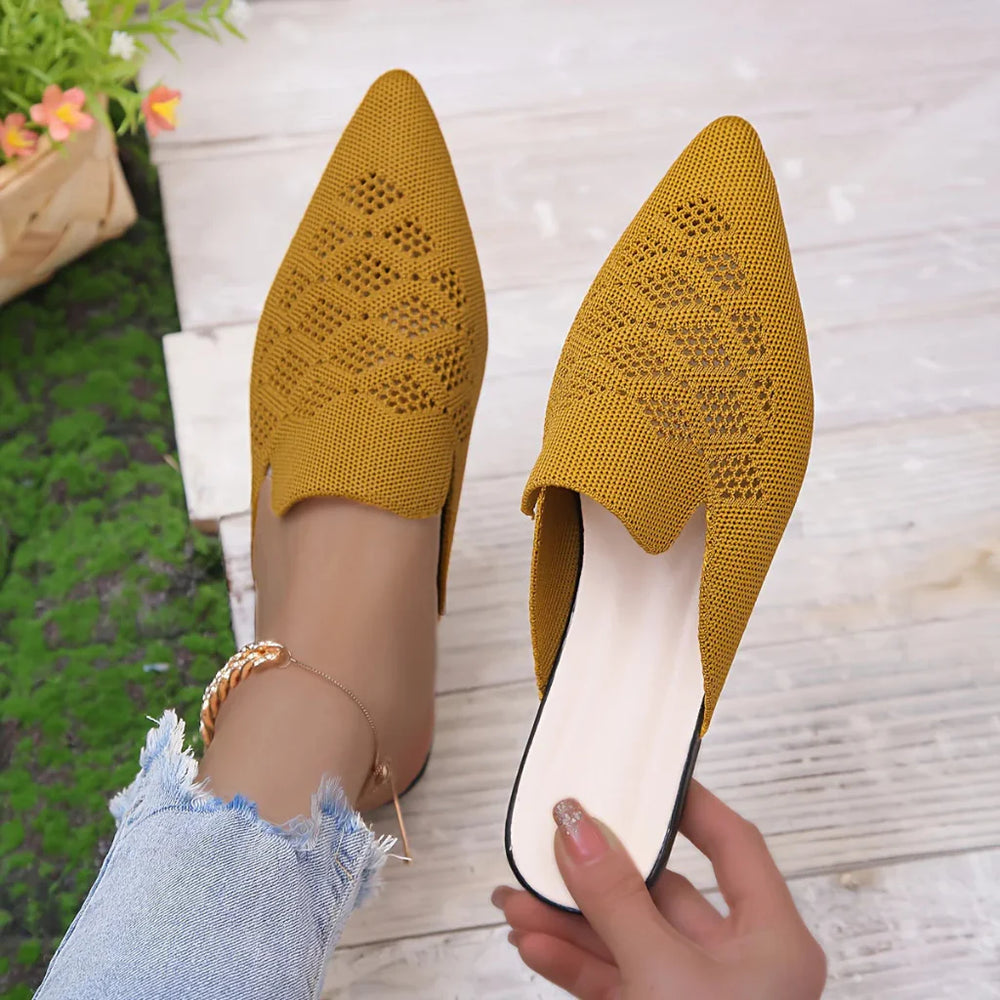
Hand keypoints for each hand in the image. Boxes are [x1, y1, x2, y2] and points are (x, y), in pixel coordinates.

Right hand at [492, 781, 825, 998]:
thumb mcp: (662, 974)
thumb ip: (616, 897)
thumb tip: (577, 826)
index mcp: (771, 940)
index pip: (733, 844)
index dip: (690, 804)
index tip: (644, 774)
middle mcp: (738, 967)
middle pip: (661, 892)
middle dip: (595, 872)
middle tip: (550, 841)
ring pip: (625, 938)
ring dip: (568, 918)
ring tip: (516, 896)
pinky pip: (611, 981)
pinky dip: (571, 962)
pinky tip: (533, 942)